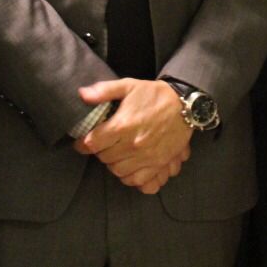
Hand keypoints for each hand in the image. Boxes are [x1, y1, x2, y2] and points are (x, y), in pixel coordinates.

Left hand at [74, 78, 191, 192]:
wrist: (184, 105)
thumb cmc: (154, 95)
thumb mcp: (128, 86)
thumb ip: (104, 91)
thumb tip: (82, 95)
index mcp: (122, 125)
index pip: (92, 144)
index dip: (82, 144)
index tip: (81, 142)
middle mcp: (133, 145)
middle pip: (104, 158)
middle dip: (100, 151)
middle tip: (103, 144)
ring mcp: (146, 157)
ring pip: (118, 171)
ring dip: (113, 164)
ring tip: (115, 154)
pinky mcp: (158, 165)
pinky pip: (137, 181)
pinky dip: (129, 177)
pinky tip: (128, 166)